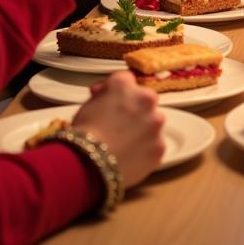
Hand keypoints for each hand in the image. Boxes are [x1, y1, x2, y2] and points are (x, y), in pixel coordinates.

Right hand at [72, 71, 164, 189]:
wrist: (90, 163)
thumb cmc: (83, 133)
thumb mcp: (88, 104)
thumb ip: (103, 94)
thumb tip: (105, 92)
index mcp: (124, 84)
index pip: (125, 81)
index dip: (116, 93)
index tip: (109, 103)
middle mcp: (146, 98)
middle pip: (144, 100)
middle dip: (135, 109)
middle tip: (119, 125)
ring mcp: (156, 123)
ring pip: (153, 123)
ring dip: (143, 129)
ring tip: (125, 144)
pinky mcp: (160, 146)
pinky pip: (155, 145)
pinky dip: (146, 150)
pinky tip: (131, 157)